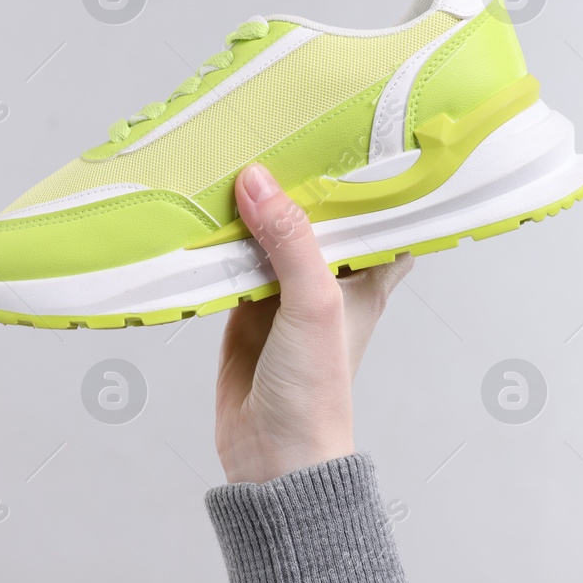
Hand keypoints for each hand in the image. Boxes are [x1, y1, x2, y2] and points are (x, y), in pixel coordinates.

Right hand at [214, 163, 411, 483]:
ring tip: (233, 149)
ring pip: (269, 235)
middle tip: (279, 123)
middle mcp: (328, 280)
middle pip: (316, 217)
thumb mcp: (314, 304)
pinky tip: (201, 207)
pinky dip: (218, 239)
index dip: (375, 179)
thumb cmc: (317, 391)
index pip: (382, 216)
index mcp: (365, 277)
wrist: (273, 458)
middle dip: (299, 181)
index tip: (360, 131)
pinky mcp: (243, 308)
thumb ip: (290, 241)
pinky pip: (230, 261)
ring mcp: (284, 293)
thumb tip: (257, 180)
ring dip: (253, 206)